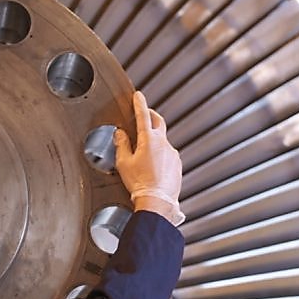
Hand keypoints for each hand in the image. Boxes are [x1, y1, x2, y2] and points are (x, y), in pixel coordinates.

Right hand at [114, 91, 183, 225]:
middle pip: (158, 122)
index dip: (139, 104)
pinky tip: (152, 167)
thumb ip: (121, 144)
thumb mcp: (123, 163)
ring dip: (154, 141)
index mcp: (149, 140)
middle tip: (145, 114)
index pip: (143, 115)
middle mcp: (163, 143)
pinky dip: (160, 155)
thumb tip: (120, 134)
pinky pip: (167, 154)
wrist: (157, 201)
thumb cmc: (140, 184)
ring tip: (144, 153)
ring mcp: (172, 153)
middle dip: (151, 115)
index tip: (138, 96)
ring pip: (162, 141)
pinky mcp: (177, 164)